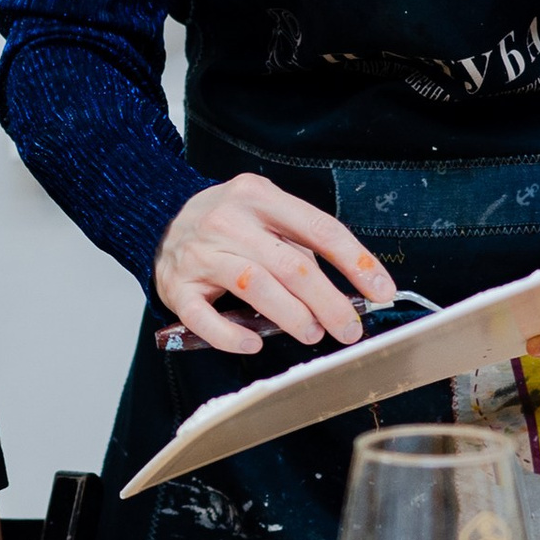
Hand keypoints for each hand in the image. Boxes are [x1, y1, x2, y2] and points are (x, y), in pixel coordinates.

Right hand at [154, 174, 392, 355]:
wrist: (158, 221)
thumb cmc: (225, 223)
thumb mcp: (264, 214)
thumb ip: (298, 244)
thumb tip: (347, 289)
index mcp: (259, 196)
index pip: (320, 229)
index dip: (356, 262)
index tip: (380, 290)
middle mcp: (228, 220)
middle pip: (292, 264)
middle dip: (330, 301)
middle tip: (349, 328)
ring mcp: (200, 253)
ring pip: (256, 286)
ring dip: (292, 316)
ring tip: (312, 334)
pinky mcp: (176, 286)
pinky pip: (204, 316)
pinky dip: (231, 335)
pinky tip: (253, 343)